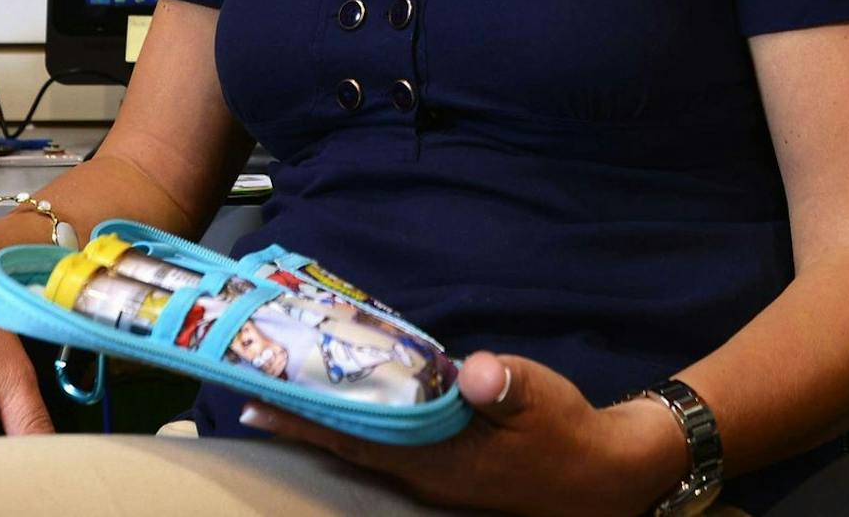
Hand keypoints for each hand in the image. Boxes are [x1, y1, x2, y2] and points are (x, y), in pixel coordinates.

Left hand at [238, 351, 689, 516]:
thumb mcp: (542, 399)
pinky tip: (345, 407)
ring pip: (361, 446)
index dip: (305, 420)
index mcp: (436, 457)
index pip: (354, 437)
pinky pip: (385, 444)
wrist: (602, 475)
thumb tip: (475, 372)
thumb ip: (505, 385)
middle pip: (345, 445)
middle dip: (297, 421)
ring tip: (281, 398)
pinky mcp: (445, 465)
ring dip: (321, 423)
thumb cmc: (566, 432)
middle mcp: (422, 470)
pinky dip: (356, 424)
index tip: (256, 402)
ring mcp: (432, 472)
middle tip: (247, 394)